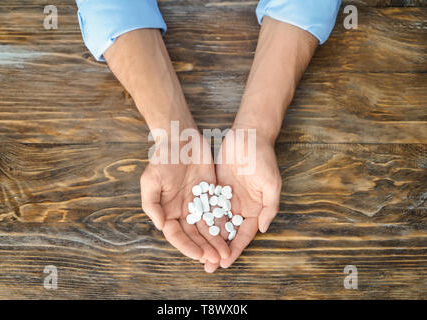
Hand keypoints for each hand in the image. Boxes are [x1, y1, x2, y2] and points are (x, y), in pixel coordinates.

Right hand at [141, 133, 230, 266]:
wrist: (181, 139)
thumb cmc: (162, 159)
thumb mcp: (150, 181)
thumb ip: (151, 205)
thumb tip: (160, 226)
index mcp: (167, 211)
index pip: (177, 235)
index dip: (187, 247)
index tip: (199, 256)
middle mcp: (183, 211)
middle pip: (194, 236)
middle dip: (205, 248)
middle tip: (217, 259)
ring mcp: (198, 204)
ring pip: (208, 228)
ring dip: (216, 241)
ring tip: (226, 253)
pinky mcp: (211, 194)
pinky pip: (218, 212)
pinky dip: (224, 224)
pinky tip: (232, 234)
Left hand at [204, 128, 281, 271]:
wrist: (248, 136)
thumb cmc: (263, 159)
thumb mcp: (272, 183)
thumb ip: (269, 207)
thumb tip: (264, 229)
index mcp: (256, 209)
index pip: (244, 235)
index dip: (235, 249)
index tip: (225, 262)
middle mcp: (241, 207)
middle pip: (228, 233)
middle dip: (218, 250)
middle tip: (207, 266)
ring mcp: (227, 198)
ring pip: (216, 223)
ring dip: (207, 239)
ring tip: (196, 254)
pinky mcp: (215, 188)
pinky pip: (207, 206)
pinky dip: (200, 219)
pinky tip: (189, 231)